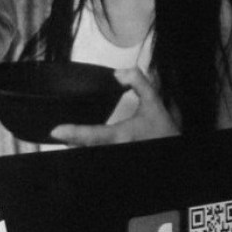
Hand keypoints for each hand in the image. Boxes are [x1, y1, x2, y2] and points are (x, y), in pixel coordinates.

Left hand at [49, 67, 179, 145]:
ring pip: (90, 154)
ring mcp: (117, 156)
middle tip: (62, 135)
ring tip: (70, 141)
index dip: (73, 133)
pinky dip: (88, 150)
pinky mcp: (118, 159)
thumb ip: (139, 83)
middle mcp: (117, 149)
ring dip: (79, 148)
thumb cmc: (164, 132)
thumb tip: (119, 72)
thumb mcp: (154, 103)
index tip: (56, 131)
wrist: (175, 150)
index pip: (93, 135)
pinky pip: (97, 156)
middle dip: (72, 143)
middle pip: (85, 148)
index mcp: (122, 135)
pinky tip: (82, 146)